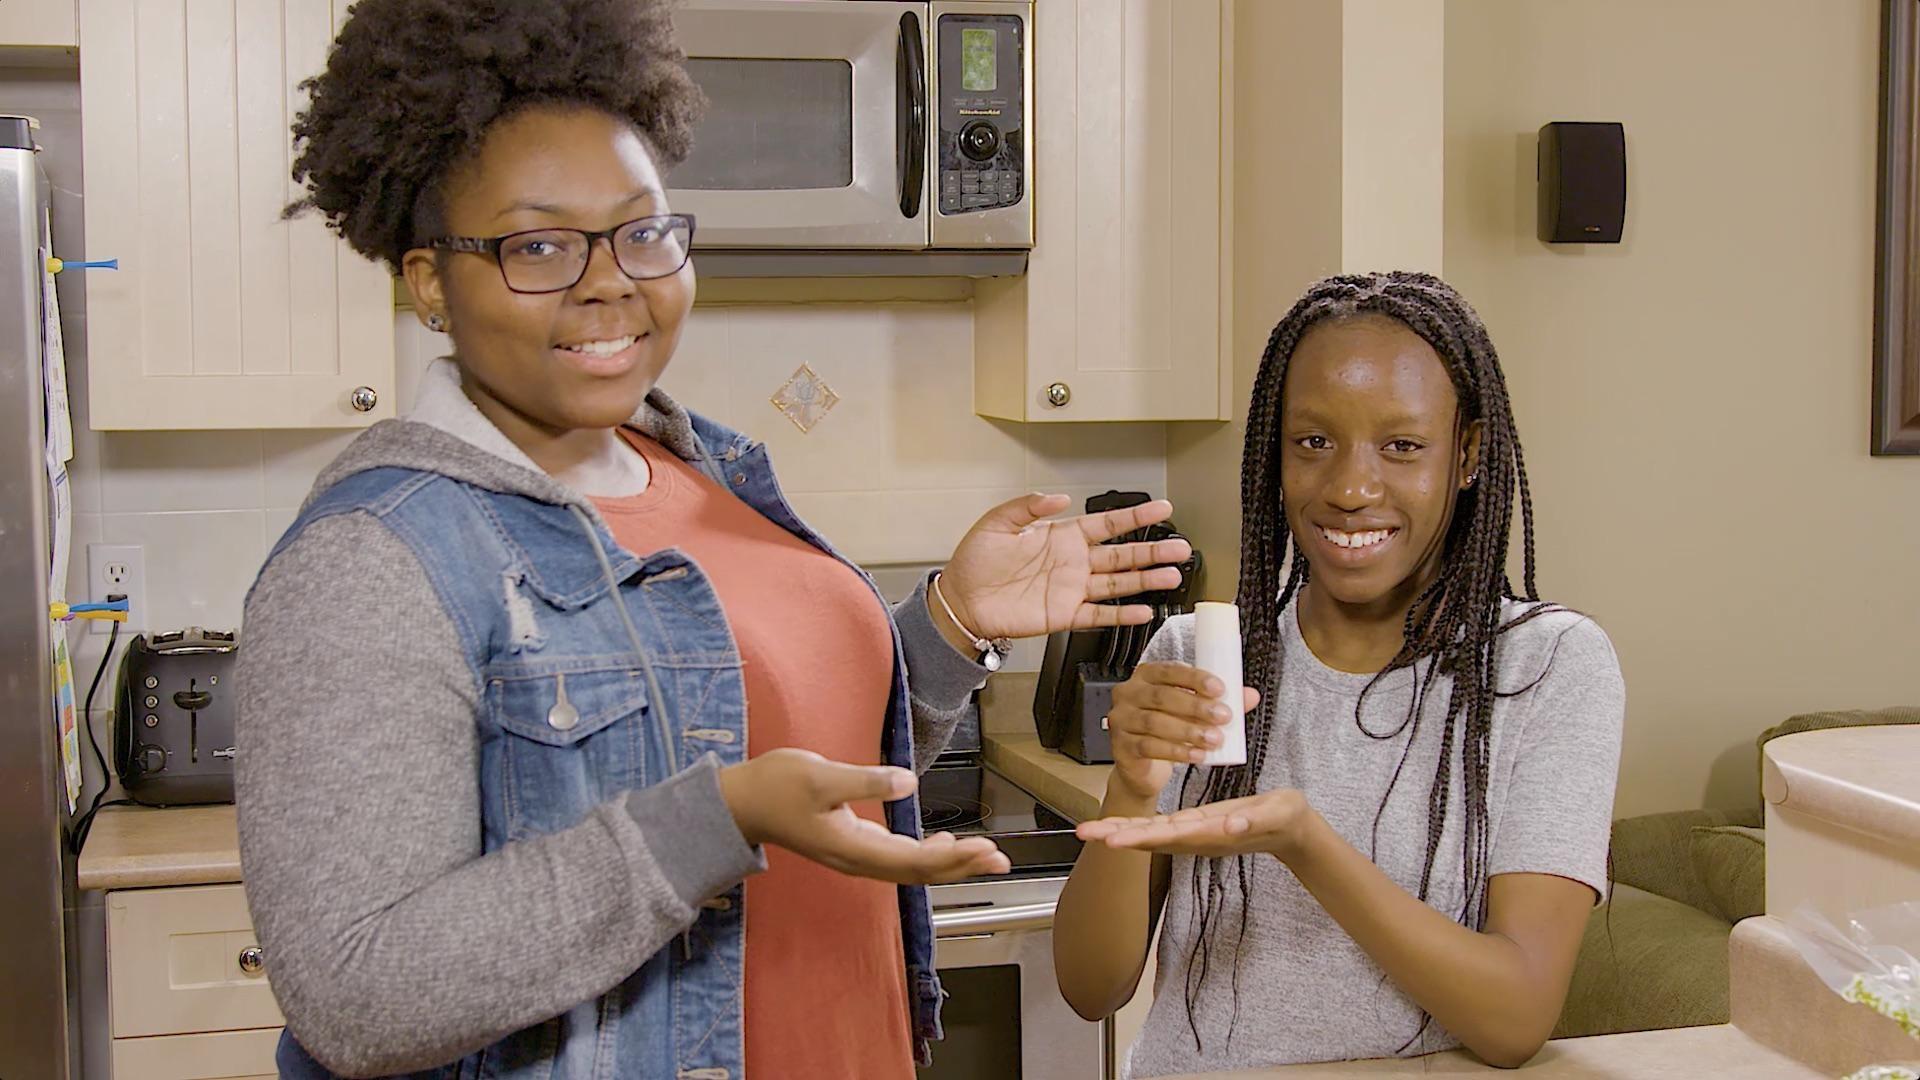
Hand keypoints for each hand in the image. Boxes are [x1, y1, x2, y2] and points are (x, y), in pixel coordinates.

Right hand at [719, 748, 1010, 884]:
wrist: (740, 804)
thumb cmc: (776, 786)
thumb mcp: (819, 776)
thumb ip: (864, 781)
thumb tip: (908, 781)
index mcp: (852, 847)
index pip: (913, 861)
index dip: (952, 858)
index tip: (985, 848)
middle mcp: (858, 859)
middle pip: (918, 872)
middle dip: (961, 866)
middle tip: (1001, 859)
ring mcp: (855, 854)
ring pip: (910, 867)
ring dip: (949, 862)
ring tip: (984, 855)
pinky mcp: (852, 843)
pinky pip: (898, 857)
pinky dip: (926, 854)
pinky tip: (941, 843)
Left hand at [935, 494, 1192, 641]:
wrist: (961, 600)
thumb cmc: (975, 562)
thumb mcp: (997, 523)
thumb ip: (1028, 507)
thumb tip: (1059, 498)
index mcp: (1061, 537)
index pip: (1106, 524)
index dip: (1135, 515)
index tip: (1162, 507)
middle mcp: (1073, 563)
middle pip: (1122, 555)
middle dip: (1152, 550)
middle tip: (1181, 547)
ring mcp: (1072, 590)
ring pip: (1118, 584)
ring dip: (1146, 580)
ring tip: (1172, 576)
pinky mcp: (1064, 615)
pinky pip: (1099, 614)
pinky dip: (1122, 615)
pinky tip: (1144, 611)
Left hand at [1077, 790, 1316, 861]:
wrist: (1291, 830)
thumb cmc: (1285, 818)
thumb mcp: (1276, 813)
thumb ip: (1254, 819)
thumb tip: (1229, 824)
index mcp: (1212, 832)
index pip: (1170, 835)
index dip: (1141, 836)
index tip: (1114, 839)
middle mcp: (1198, 836)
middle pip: (1151, 837)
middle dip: (1118, 835)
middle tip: (1085, 833)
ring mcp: (1195, 833)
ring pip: (1151, 833)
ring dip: (1120, 831)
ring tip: (1088, 830)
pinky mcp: (1196, 825)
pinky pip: (1160, 827)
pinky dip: (1137, 824)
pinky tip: (1117, 824)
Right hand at [1105, 662, 1260, 803]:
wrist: (1142, 769)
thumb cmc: (1166, 732)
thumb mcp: (1192, 714)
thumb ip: (1218, 702)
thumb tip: (1250, 696)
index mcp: (1146, 676)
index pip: (1169, 670)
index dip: (1195, 678)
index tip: (1220, 688)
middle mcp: (1128, 694)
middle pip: (1162, 696)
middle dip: (1196, 706)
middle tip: (1223, 716)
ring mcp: (1121, 720)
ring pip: (1155, 722)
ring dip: (1188, 731)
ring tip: (1213, 739)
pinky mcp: (1121, 746)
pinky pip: (1148, 746)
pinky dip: (1176, 751)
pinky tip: (1196, 755)